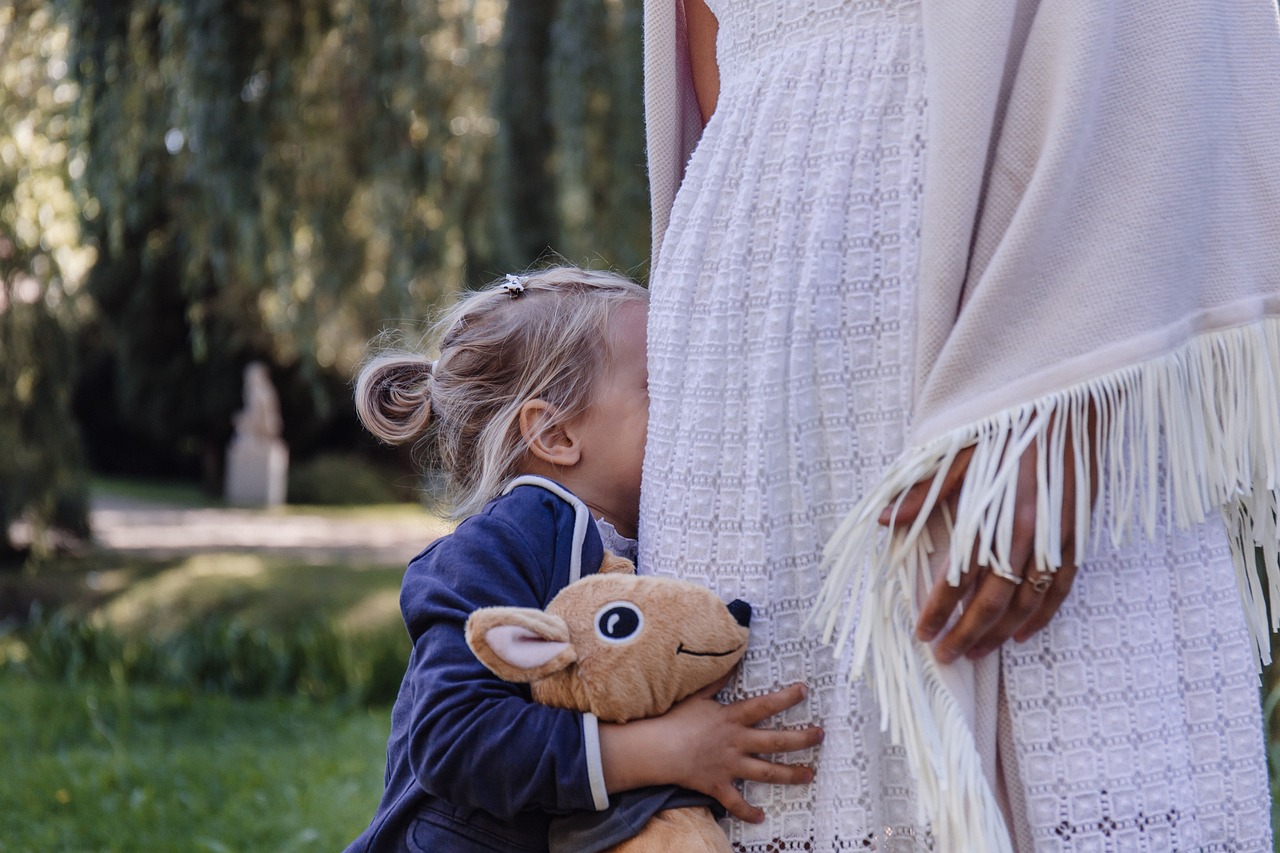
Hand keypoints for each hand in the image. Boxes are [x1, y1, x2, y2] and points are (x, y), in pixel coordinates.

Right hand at [599, 680, 822, 823]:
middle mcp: (736, 742)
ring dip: (791, 775)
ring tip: (810, 775)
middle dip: (802, 739)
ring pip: (767, 773)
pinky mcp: (718, 785)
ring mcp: (729, 766)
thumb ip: (717, 682)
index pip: (765, 705)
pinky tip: (761, 817)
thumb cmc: (675, 720)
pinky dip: (748, 812)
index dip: (786, 697)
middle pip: (776, 741)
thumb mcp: (697, 696)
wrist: (656, 749)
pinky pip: (736, 802)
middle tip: (820, 735)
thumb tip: (732, 663)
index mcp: (732, 719)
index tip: (804, 690)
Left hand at [879, 411, 1095, 662]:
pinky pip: (1060, 589)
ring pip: (1027, 603)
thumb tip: (884, 518)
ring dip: (1000, 633)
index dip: (940, 610)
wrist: (1068, 402)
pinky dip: (1042, 616)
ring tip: (976, 652)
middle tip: (944, 656)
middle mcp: (1026, 535)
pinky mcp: (1077, 537)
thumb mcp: (958, 450)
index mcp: (991, 516)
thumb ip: (923, 491)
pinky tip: (1023, 634)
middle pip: (993, 602)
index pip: (959, 579)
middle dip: (966, 633)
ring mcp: (1056, 540)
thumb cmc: (1007, 423)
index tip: (922, 632)